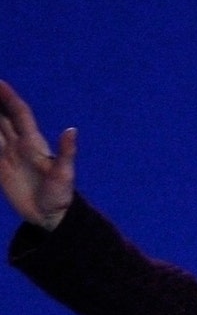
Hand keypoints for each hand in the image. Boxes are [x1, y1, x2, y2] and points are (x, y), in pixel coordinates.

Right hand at [0, 80, 76, 230]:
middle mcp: (20, 145)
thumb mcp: (65, 174)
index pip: (19, 113)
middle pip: (2, 116)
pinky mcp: (1, 169)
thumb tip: (72, 130)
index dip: (9, 97)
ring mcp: (9, 156)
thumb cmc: (61, 196)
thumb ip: (66, 152)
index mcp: (34, 143)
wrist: (52, 217)